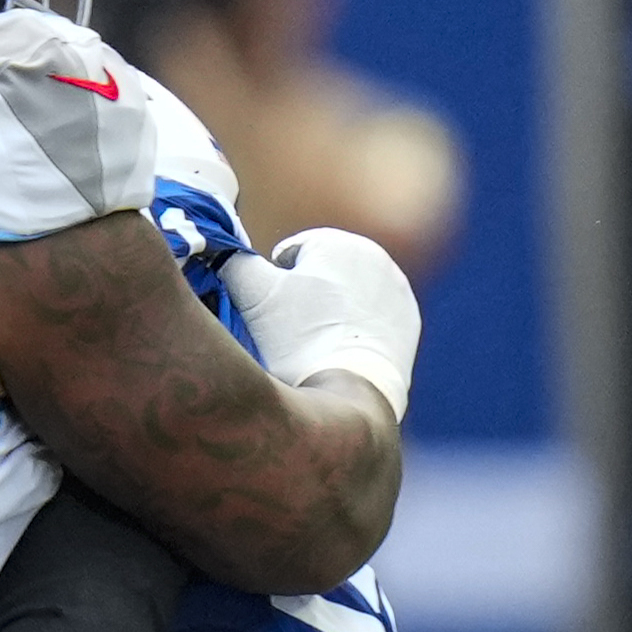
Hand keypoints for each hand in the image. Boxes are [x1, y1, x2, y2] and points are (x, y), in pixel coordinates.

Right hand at [218, 227, 417, 421]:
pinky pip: (370, 315)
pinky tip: (340, 347)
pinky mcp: (408, 319)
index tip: (271, 313)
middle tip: (290, 329)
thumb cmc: (299, 338)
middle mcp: (375, 256)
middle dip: (304, 294)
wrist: (352, 389)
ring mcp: (397, 288)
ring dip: (329, 309)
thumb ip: (233, 259)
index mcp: (337, 241)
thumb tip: (223, 249)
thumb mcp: (251, 293)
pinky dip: (354, 326)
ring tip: (316, 341)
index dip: (271, 284)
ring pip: (346, 293)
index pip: (288, 255)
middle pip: (320, 273)